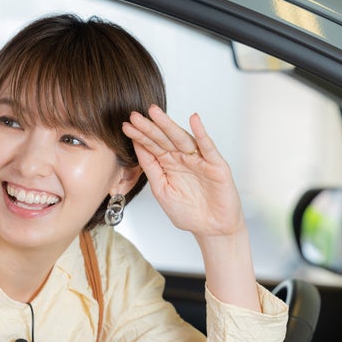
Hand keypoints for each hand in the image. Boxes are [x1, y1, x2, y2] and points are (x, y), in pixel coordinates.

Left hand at [122, 105, 243, 237]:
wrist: (211, 229)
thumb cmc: (188, 212)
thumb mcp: (162, 190)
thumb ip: (151, 168)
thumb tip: (138, 147)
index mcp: (168, 164)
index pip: (151, 146)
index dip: (139, 136)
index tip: (126, 126)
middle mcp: (183, 158)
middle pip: (163, 139)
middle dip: (149, 127)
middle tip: (134, 115)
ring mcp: (199, 160)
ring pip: (182, 139)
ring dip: (168, 125)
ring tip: (155, 112)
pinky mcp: (216, 166)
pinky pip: (208, 147)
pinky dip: (201, 134)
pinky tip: (194, 120)